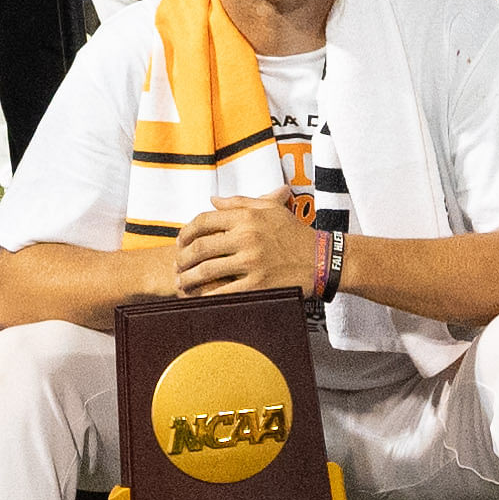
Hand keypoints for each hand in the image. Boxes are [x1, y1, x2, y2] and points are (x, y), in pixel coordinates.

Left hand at [173, 195, 317, 298]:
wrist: (322, 259)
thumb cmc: (295, 233)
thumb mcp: (270, 209)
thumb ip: (239, 202)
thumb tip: (212, 199)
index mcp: (247, 217)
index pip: (204, 220)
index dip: (186, 232)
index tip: (180, 242)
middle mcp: (247, 237)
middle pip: (200, 247)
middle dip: (182, 258)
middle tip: (176, 266)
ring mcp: (252, 262)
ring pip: (207, 271)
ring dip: (188, 279)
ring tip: (182, 284)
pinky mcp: (259, 285)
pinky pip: (224, 293)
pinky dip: (206, 298)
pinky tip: (199, 299)